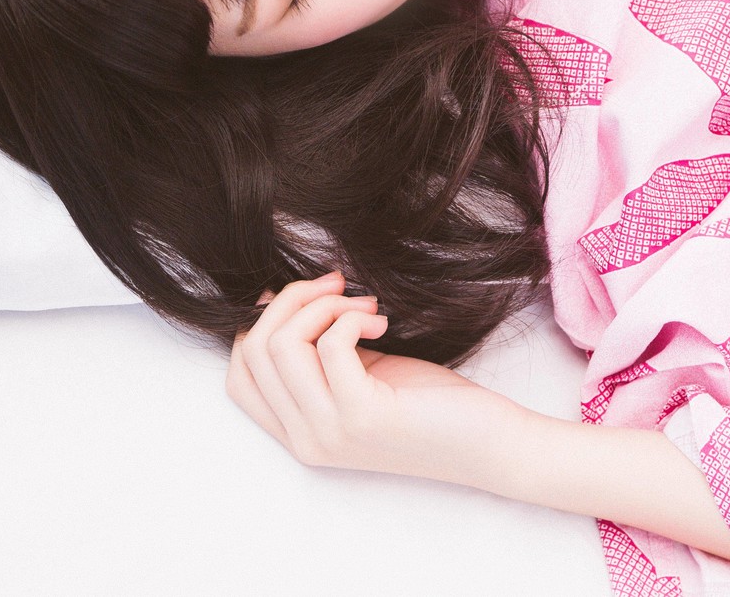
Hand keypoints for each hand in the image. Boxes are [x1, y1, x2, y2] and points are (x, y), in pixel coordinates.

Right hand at [226, 272, 515, 477]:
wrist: (490, 444)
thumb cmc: (431, 405)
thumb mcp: (361, 376)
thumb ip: (320, 352)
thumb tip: (279, 300)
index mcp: (300, 434)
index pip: (238, 377)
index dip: (258, 324)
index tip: (304, 296)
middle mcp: (306, 440)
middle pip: (255, 351)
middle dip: (291, 300)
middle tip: (338, 285)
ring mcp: (331, 432)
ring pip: (283, 344)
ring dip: (324, 305)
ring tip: (366, 305)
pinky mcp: (362, 416)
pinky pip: (330, 343)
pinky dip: (353, 316)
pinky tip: (382, 321)